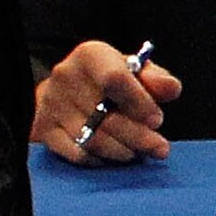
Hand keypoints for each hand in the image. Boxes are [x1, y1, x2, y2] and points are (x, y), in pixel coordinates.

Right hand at [32, 40, 182, 167]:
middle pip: (105, 115)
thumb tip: (171, 89)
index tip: (157, 120)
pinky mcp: (44, 129)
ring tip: (139, 153)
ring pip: (93, 138)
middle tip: (159, 148)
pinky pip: (77, 154)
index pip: (114, 79)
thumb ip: (156, 79)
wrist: (66, 90)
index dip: (139, 103)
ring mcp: (52, 104)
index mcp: (90, 55)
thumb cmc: (107, 80)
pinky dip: (101, 160)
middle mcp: (66, 76)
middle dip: (138, 136)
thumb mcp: (134, 71)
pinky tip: (114, 157)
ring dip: (122, 151)